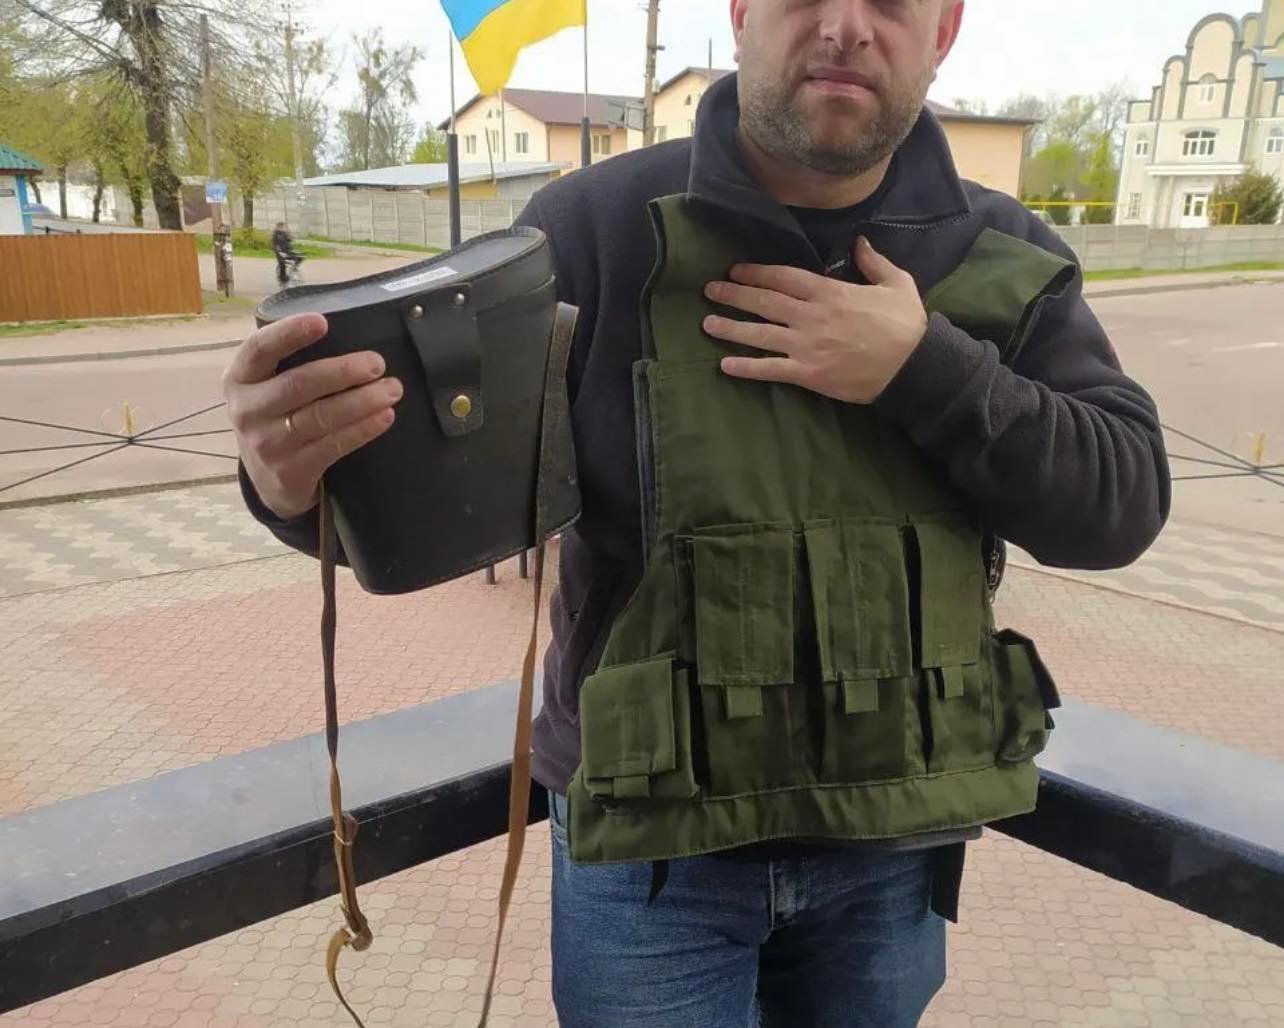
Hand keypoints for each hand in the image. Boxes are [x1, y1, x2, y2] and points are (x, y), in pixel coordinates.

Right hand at [222, 313, 402, 519]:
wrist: (267, 480)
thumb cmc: (277, 417)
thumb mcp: (267, 387)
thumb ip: (290, 363)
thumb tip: (350, 331)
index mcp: (239, 378)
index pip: (259, 350)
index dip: (288, 334)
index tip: (322, 322)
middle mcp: (247, 410)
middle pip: (298, 385)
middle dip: (342, 372)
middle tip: (377, 364)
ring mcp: (267, 444)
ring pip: (320, 417)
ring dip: (361, 401)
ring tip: (392, 390)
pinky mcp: (290, 471)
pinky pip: (332, 446)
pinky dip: (362, 430)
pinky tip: (384, 417)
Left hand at [702, 236, 927, 403]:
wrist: (913, 367)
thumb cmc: (906, 325)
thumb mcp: (897, 283)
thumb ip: (873, 262)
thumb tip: (859, 242)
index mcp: (829, 292)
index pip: (784, 277)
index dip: (757, 272)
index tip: (736, 270)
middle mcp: (811, 316)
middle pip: (764, 302)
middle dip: (734, 295)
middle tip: (709, 290)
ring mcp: (806, 346)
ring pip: (760, 334)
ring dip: (731, 328)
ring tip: (707, 323)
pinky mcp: (808, 373)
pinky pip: (770, 369)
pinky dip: (746, 367)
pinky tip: (725, 365)